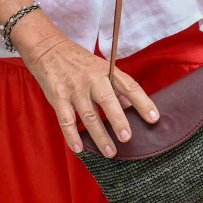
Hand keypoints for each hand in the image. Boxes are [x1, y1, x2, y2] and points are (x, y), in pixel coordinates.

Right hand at [20, 33, 159, 157]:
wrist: (49, 50)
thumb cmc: (79, 62)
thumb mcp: (100, 68)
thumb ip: (115, 87)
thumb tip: (131, 106)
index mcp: (106, 71)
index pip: (129, 85)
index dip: (143, 102)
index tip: (154, 118)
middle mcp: (91, 79)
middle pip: (107, 100)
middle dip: (118, 120)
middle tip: (127, 138)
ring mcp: (74, 88)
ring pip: (88, 115)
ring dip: (99, 135)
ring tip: (110, 152)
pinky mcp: (58, 97)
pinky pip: (66, 120)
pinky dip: (72, 136)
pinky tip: (79, 149)